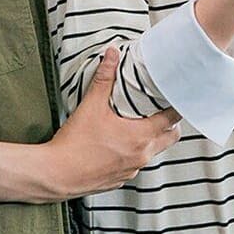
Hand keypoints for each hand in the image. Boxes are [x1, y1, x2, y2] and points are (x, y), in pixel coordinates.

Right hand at [45, 47, 180, 198]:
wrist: (57, 173)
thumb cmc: (75, 144)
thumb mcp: (91, 105)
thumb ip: (105, 77)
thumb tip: (112, 55)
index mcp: (140, 136)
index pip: (172, 119)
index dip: (176, 106)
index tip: (173, 96)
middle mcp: (141, 155)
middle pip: (170, 137)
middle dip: (169, 122)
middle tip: (159, 107)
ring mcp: (132, 169)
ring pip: (153, 151)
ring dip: (152, 137)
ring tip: (138, 122)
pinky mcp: (120, 178)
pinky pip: (136, 163)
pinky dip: (134, 151)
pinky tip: (119, 142)